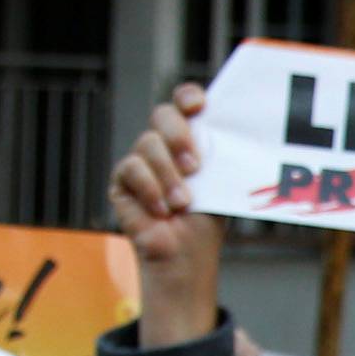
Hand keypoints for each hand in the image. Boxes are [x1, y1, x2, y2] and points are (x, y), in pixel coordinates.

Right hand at [108, 84, 220, 344]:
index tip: (199, 105)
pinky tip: (161, 210)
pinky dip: (150, 189)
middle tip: (194, 166)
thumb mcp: (218, 186)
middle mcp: (164, 146)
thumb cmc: (205, 223)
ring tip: (182, 204)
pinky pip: (131, 168)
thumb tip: (232, 133)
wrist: (186, 257)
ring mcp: (141, 160)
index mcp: (190, 141)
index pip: (184, 105)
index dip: (188, 98)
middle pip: (163, 115)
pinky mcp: (123, 180)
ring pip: (148, 143)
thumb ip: (218, 158)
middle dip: (179, 137)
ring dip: (168, 176)